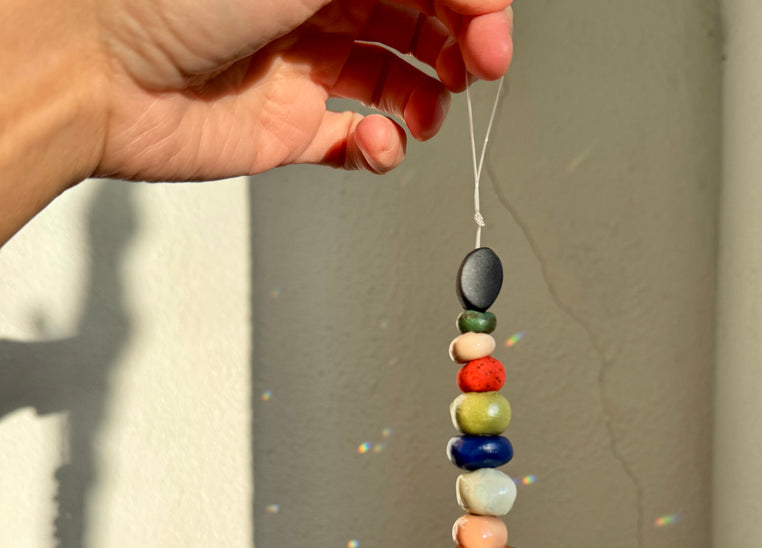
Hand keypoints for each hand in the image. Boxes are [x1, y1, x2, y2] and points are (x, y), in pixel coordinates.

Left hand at [94, 0, 513, 179]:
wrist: (98, 71)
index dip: (472, 2)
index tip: (492, 35)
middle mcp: (318, 4)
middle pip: (418, 20)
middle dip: (458, 46)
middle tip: (477, 70)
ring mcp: (305, 67)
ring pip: (395, 80)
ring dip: (427, 98)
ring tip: (427, 113)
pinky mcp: (289, 127)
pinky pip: (354, 140)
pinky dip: (380, 146)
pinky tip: (378, 142)